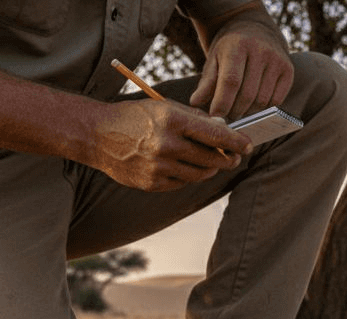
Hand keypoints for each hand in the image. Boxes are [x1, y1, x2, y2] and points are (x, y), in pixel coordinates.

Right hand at [91, 100, 250, 191]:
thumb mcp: (164, 107)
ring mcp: (159, 166)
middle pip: (212, 158)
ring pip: (200, 173)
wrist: (98, 135)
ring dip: (210, 168)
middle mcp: (166, 144)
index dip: (236, 142)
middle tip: (235, 157)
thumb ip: (195, 118)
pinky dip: (189, 175)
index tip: (248, 145)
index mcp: (172, 120)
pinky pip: (182, 182)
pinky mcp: (152, 183)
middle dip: (228, 159)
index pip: (215, 135)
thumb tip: (224, 128)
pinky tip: (186, 167)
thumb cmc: (135, 117)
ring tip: (212, 162)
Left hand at [190, 19, 293, 119]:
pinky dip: (263, 109)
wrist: (255, 30)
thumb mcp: (214, 59)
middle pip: (247, 95)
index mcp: (238, 45)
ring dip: (248, 113)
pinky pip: (276, 100)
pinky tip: (253, 106)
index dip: (222, 103)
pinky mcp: (288, 70)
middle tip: (226, 117)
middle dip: (234, 112)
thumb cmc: (230, 49)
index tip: (215, 117)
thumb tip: (195, 103)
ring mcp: (277, 60)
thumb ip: (207, 82)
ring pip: (262, 101)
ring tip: (238, 111)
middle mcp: (261, 50)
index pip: (231, 81)